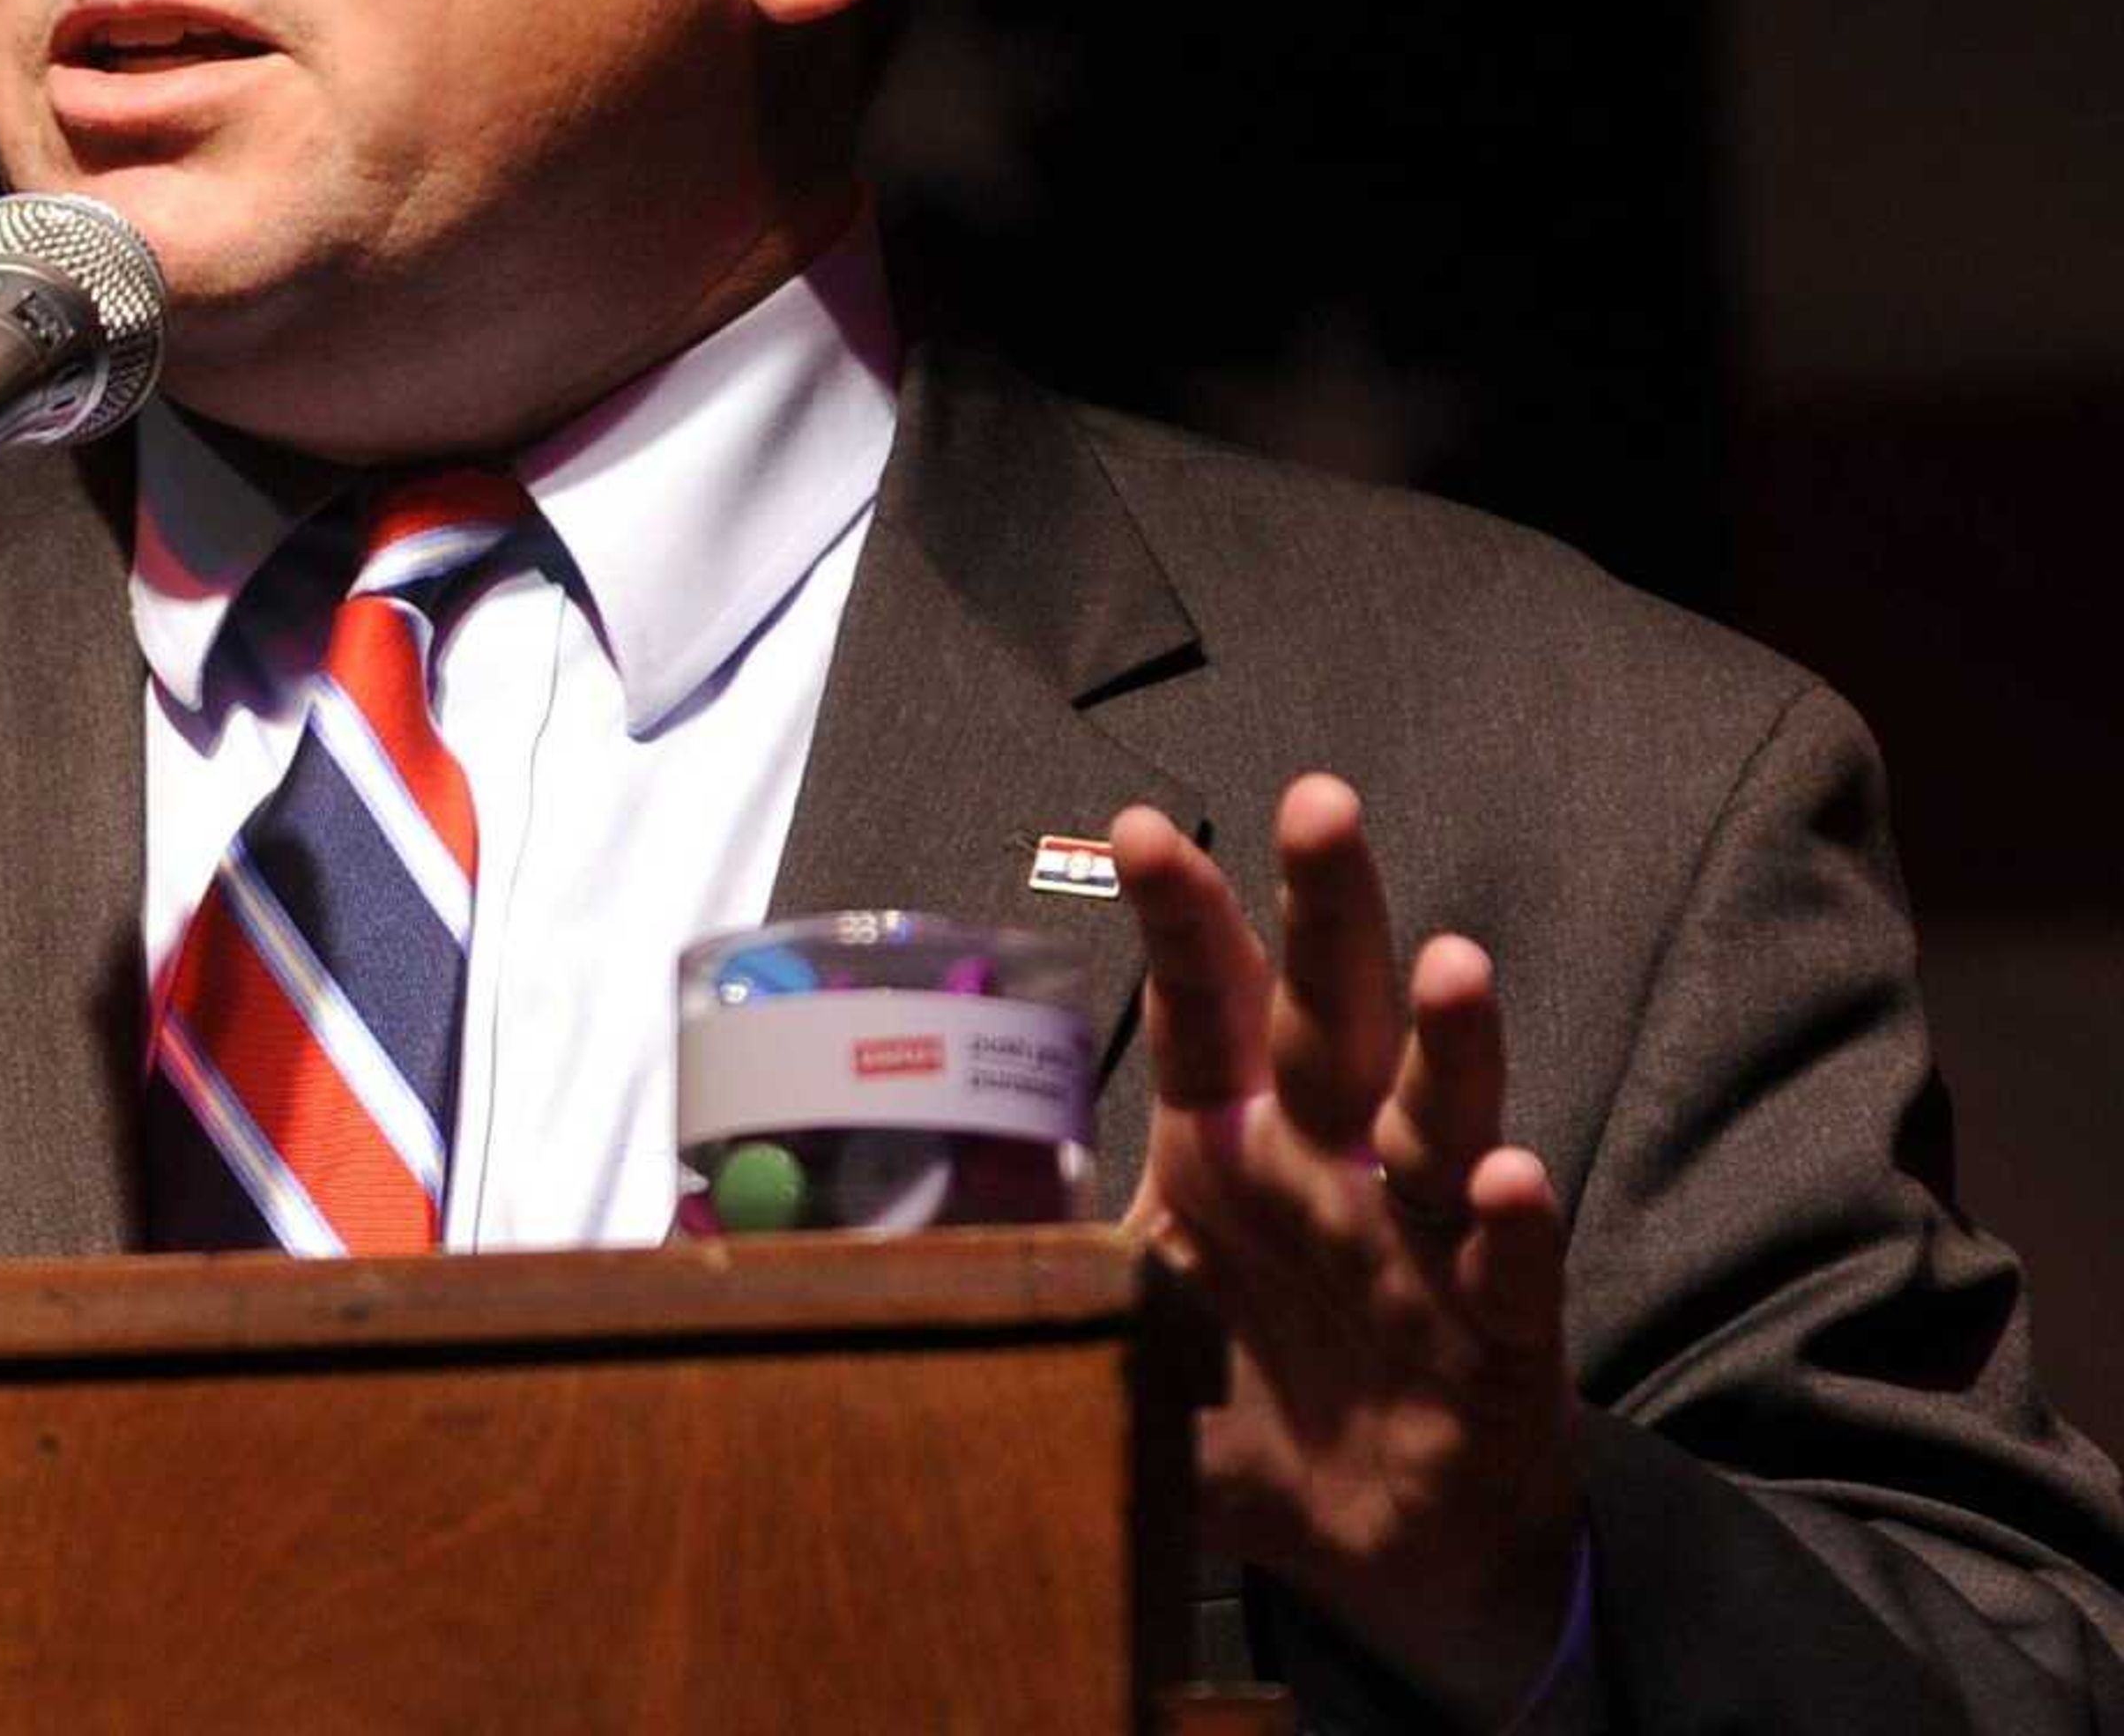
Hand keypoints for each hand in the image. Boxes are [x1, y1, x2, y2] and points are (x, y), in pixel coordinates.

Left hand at [1113, 776, 1582, 1726]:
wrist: (1382, 1540)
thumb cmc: (1246, 1402)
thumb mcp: (1119, 1335)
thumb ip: (1020, 1286)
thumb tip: (831, 1276)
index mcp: (1228, 1143)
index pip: (1201, 1010)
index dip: (1178, 919)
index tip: (1138, 829)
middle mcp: (1327, 1164)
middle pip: (1328, 1016)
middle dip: (1327, 912)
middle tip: (1319, 805)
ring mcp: (1419, 1239)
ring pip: (1435, 1119)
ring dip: (1446, 1043)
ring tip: (1452, 962)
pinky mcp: (1495, 1334)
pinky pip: (1508, 1271)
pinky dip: (1512, 1225)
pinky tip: (1512, 1177)